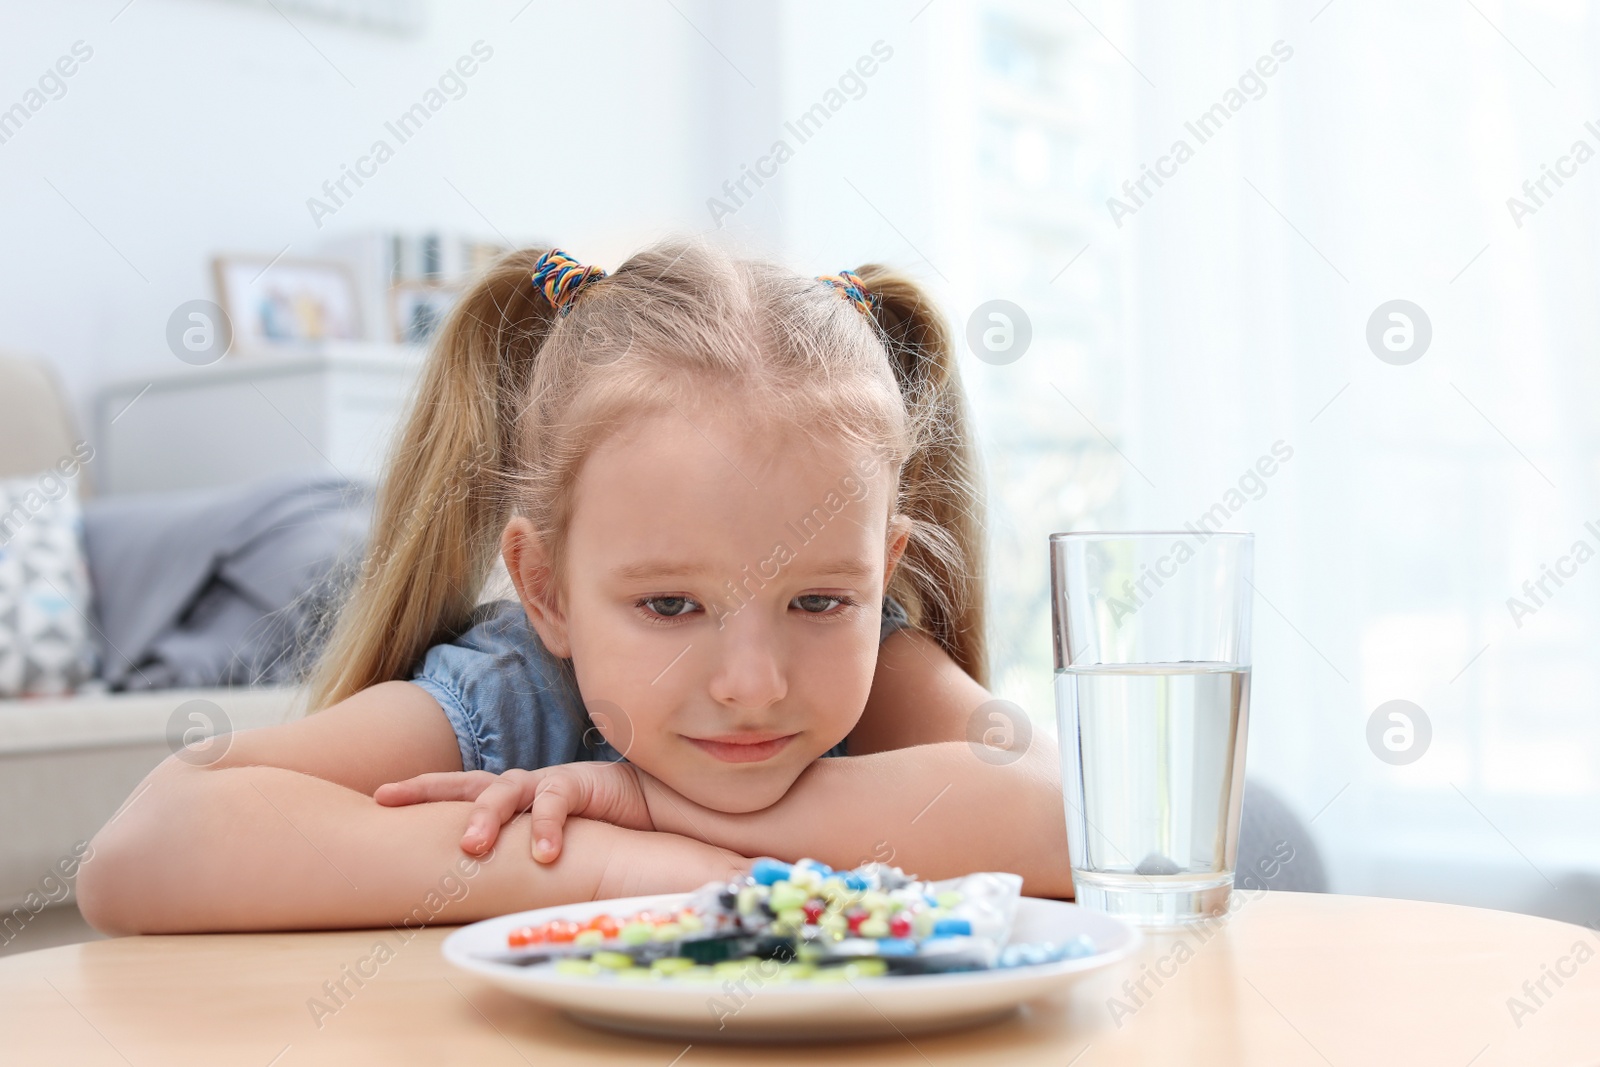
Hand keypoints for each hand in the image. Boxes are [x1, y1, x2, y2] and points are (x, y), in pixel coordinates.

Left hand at [374, 762, 653, 861]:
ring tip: (472, 847)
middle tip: (388, 803)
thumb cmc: (595, 830)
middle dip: (426, 791)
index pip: (455, 789)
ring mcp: (548, 783)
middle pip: (465, 782)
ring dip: (484, 816)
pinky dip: (547, 828)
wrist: (654, 808)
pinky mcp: (580, 782)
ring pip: (504, 790)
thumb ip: (514, 859)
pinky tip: (544, 856)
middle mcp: (521, 787)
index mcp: (509, 800)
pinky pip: (556, 802)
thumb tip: (472, 892)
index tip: (376, 797)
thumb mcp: (546, 846)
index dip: (418, 790)